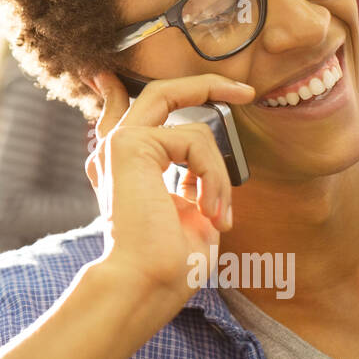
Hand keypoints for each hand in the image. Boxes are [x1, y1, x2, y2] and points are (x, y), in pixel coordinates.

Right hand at [82, 70, 255, 305]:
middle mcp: (115, 151)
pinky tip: (206, 210)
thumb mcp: (189, 211)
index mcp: (123, 168)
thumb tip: (201, 155)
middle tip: (243, 91)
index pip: (119, 113)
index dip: (121, 90)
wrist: (145, 283)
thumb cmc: (168, 262)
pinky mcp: (130, 144)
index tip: (114, 75)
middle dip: (205, 85)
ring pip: (191, 125)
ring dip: (219, 173)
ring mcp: (120, 144)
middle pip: (159, 94)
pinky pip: (194, 139)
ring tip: (218, 214)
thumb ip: (190, 177)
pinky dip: (213, 176)